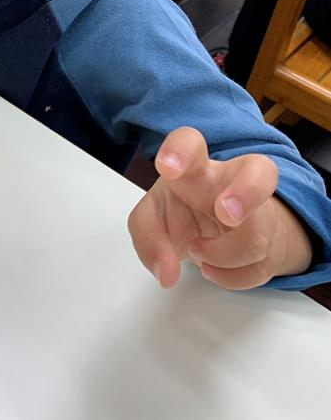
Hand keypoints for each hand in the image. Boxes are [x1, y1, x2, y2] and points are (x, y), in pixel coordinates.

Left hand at [128, 127, 311, 289]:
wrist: (216, 228)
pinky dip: (230, 277)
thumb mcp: (153, 218)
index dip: (180, 150)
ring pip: (258, 235)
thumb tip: (165, 273)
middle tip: (225, 214)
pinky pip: (260, 266)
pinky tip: (213, 268)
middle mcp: (231, 182)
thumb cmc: (183, 210)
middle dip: (246, 194)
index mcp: (195, 168)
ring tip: (198, 252)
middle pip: (260, 171)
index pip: (191, 141)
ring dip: (222, 255)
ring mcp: (257, 211)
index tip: (167, 167)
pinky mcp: (270, 242)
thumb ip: (148, 238)